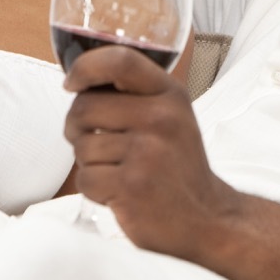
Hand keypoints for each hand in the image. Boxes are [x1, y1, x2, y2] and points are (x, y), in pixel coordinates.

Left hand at [63, 45, 240, 258]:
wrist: (207, 219)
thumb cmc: (178, 166)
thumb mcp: (171, 116)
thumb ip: (133, 94)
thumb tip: (78, 81)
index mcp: (169, 95)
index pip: (120, 60)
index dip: (85, 67)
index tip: (72, 83)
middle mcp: (161, 119)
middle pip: (84, 106)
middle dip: (76, 126)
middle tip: (94, 142)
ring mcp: (147, 153)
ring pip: (81, 145)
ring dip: (89, 162)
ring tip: (117, 170)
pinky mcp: (131, 186)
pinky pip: (85, 178)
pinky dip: (93, 189)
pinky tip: (118, 192)